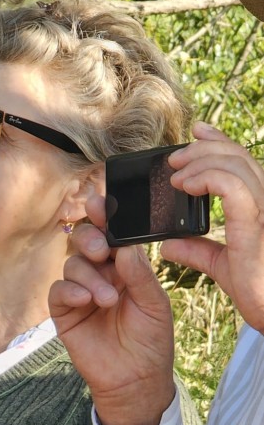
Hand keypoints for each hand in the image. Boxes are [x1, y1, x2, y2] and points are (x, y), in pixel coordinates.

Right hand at [48, 195, 175, 424]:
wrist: (137, 380)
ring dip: (89, 275)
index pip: (112, 234)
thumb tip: (124, 246)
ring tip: (107, 300)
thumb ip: (140, 274)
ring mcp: (81, 292)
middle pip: (85, 240)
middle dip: (91, 238)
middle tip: (102, 250)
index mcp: (125, 266)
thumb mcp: (154, 304)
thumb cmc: (151, 341)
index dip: (105, 217)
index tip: (101, 204)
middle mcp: (101, 274)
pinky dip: (71, 290)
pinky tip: (86, 300)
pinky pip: (59, 290)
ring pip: (72, 263)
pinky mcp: (65, 312)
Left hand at [163, 121, 263, 331]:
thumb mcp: (221, 266)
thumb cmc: (257, 291)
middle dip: (203, 148)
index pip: (243, 161)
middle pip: (237, 155)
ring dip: (199, 162)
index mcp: (260, 206)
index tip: (196, 133)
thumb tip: (169, 244)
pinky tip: (186, 186)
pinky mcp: (255, 223)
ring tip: (175, 175)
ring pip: (234, 164)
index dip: (220, 140)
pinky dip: (205, 179)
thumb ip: (197, 251)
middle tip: (174, 158)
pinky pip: (231, 186)